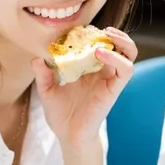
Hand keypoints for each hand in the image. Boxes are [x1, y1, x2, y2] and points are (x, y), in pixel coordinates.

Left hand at [32, 28, 136, 150]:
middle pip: (120, 45)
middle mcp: (102, 71)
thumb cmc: (60, 113)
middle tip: (101, 28)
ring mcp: (110, 80)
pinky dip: (117, 58)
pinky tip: (100, 53)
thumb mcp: (46, 90)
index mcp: (89, 68)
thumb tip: (36, 57)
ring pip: (129, 54)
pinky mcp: (114, 89)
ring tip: (106, 36)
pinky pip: (125, 70)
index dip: (93, 33)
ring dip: (121, 41)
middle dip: (115, 33)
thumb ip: (42, 74)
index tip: (80, 28)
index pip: (99, 43)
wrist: (68, 136)